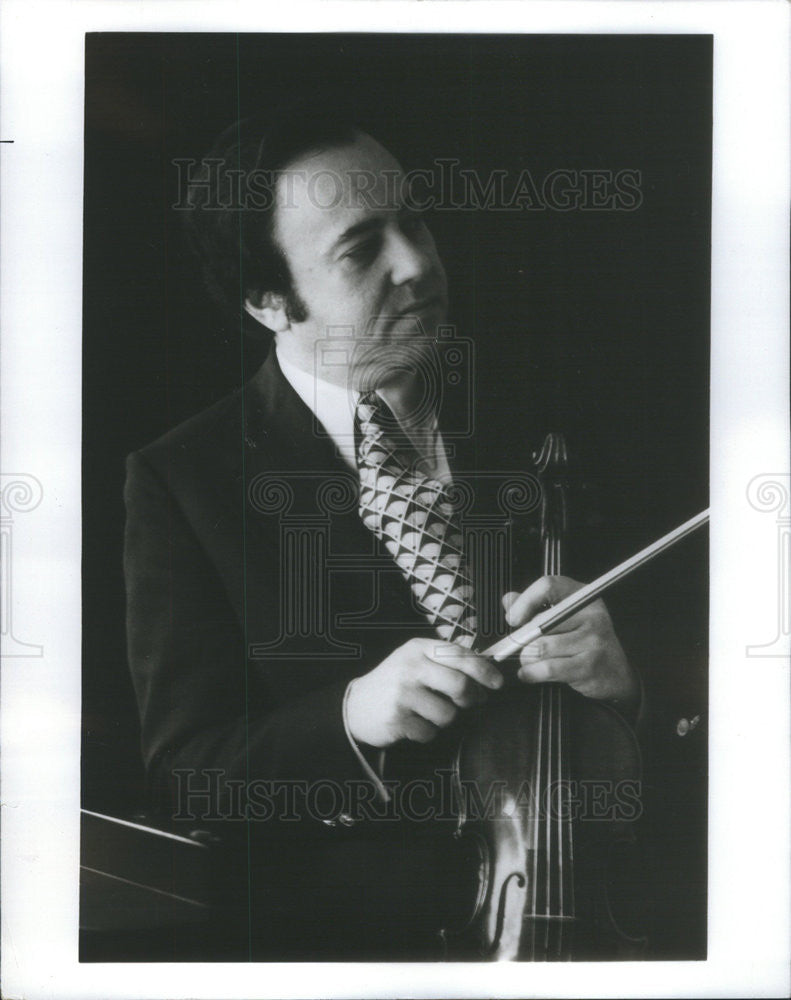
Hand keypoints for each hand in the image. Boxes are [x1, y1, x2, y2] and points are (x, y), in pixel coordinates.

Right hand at [346, 637, 503, 748]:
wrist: (355, 706)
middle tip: (470, 702)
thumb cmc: (395, 682)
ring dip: (445, 719)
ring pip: (448, 714)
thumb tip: (486, 666)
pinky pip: (431, 733)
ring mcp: (402, 694)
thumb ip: (446, 659)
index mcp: (418, 649)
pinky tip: (413, 723)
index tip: (497, 682)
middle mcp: (410, 668)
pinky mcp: (397, 720)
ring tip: (428, 712)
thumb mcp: (415, 660)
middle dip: (471, 698)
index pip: (459, 655)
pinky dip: (427, 732)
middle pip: (460, 685)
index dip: (484, 670)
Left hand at [502, 576, 637, 704]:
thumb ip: (535, 607)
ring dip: (527, 658)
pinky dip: (531, 673)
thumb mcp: (564, 618)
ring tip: (529, 661)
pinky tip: (530, 673)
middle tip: (516, 647)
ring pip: (540, 647)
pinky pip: (548, 668)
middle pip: (540, 621)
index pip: (548, 586)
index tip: (513, 618)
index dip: (525, 601)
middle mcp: (591, 614)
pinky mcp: (590, 665)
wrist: (616, 673)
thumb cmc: (584, 643)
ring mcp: (593, 640)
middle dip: (521, 639)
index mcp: (582, 596)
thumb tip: (509, 600)